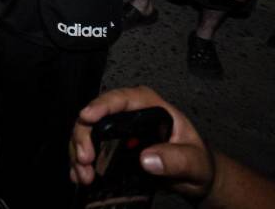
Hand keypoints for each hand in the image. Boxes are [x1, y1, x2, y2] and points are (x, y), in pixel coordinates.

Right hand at [70, 86, 213, 200]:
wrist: (193, 175)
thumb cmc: (196, 159)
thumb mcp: (194, 159)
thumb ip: (176, 158)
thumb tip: (148, 158)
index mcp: (149, 106)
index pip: (121, 98)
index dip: (101, 105)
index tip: (87, 117)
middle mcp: (128, 114)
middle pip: (96, 116)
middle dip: (83, 136)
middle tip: (85, 159)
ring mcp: (116, 131)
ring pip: (87, 133)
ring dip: (79, 153)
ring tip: (83, 175)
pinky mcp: (110, 148)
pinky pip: (89, 150)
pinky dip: (80, 163)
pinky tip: (79, 175)